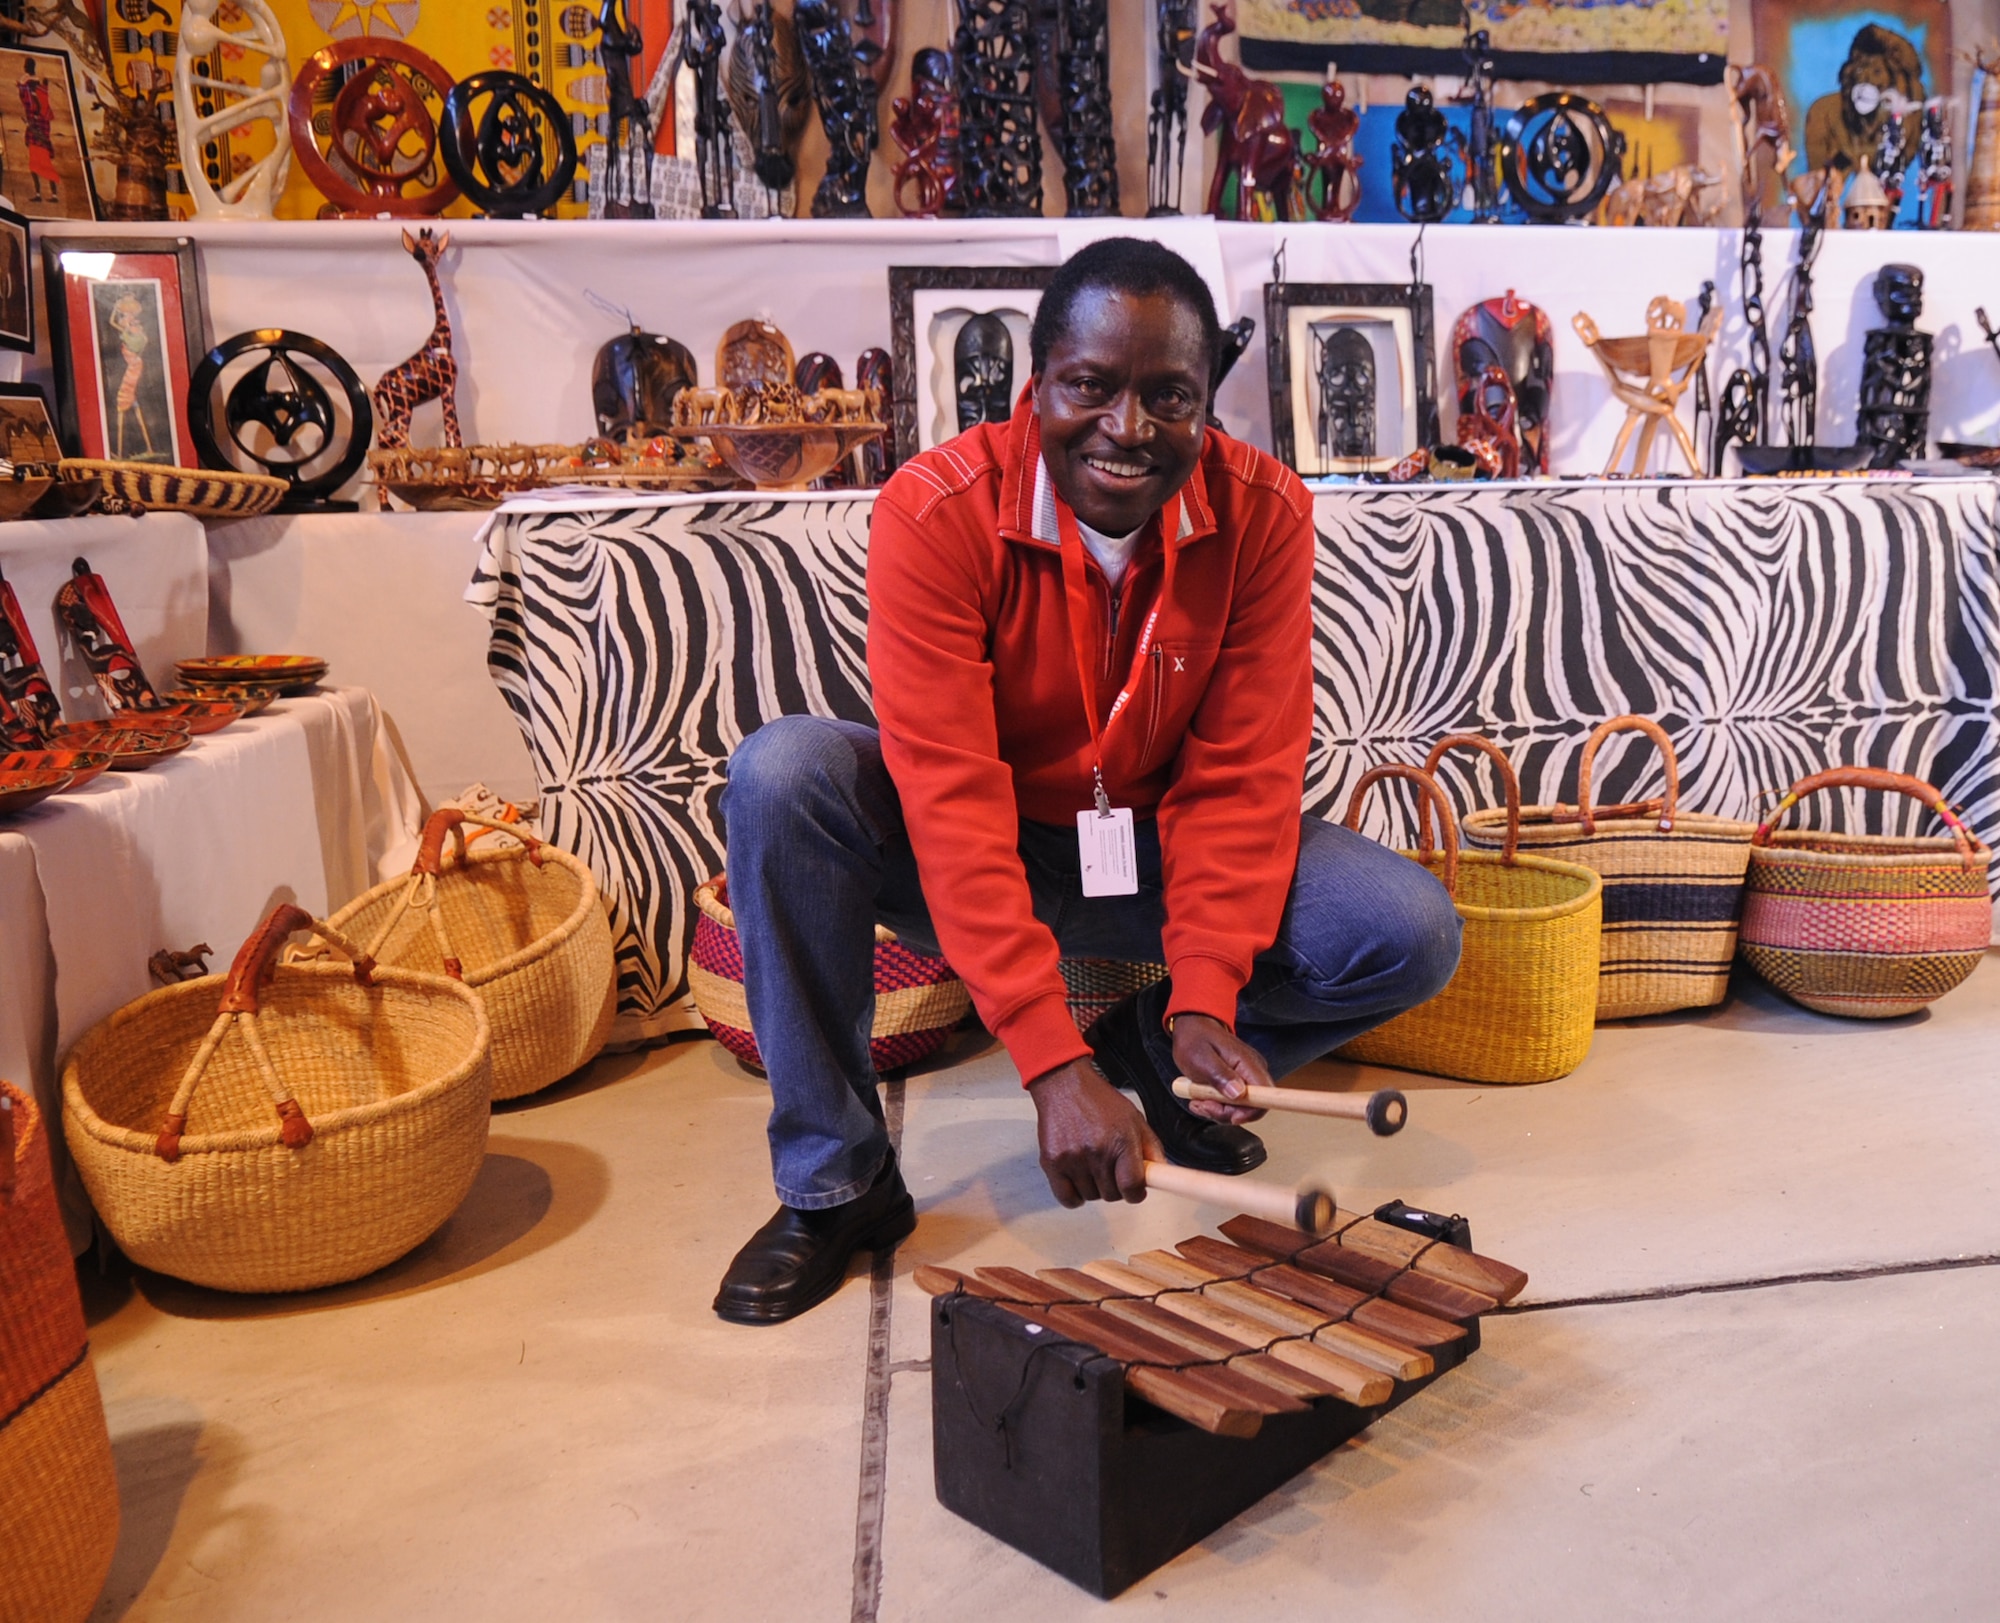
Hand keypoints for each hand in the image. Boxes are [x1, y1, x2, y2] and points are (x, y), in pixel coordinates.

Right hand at [1027, 1058, 1164, 1207]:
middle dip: (1115, 1186)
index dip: (1136, 1193)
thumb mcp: (1133, 1118)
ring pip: (1090, 1197)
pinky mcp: (1052, 1163)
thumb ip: (1150, 1147)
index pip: (1132, 1187)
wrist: (1064, 1085)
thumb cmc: (1099, 1100)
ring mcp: (1073, 1159)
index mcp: (1121, 1141)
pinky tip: (1078, 1180)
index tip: (1135, 1190)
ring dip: (1094, 1187)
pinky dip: (1074, 1196)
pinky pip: (1067, 1198)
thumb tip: (1160, 1172)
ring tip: (1091, 1164)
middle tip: (1110, 1168)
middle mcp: (1097, 1152)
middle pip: (1112, 1195)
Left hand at [1170, 1013, 1269, 1124]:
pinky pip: (1234, 1103)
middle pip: (1253, 1107)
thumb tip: (1239, 1093)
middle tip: (1203, 1104)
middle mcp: (1253, 1072)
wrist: (1193, 1027)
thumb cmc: (1195, 1039)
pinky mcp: (1239, 1082)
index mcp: (1248, 1063)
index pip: (1266, 1095)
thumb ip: (1220, 1075)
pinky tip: (1202, 1099)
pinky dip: (1217, 1106)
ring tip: (1198, 1101)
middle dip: (1227, 1113)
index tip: (1229, 1115)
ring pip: (1242, 1108)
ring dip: (1219, 1111)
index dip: (1251, 1112)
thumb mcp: (1201, 1058)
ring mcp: (1247, 1078)